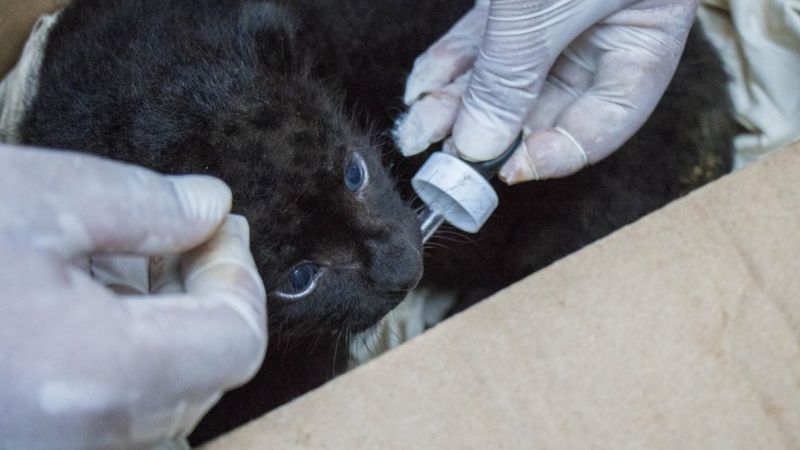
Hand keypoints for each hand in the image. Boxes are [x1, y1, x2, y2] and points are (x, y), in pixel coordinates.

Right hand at [0, 145, 266, 448]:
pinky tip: (90, 299)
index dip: (238, 275)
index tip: (217, 228)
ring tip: (132, 259)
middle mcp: (85, 440)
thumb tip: (209, 208)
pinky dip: (122, 358)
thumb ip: (142, 204)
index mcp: (103, 376)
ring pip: (159, 397)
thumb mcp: (34, 201)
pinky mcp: (30, 447)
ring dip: (165, 327)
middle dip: (206, 297)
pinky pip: (110, 412)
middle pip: (205, 376)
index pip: (237, 341)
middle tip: (188, 235)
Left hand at [395, 0, 696, 182]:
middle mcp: (603, 35)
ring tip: (417, 128)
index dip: (553, 154)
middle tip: (441, 158)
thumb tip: (478, 146)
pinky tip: (422, 89)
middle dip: (488, 132)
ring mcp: (558, 16)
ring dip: (458, 104)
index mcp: (644, 41)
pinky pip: (484, 43)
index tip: (505, 169)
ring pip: (507, 78)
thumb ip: (513, 76)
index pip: (603, 124)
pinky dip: (450, 64)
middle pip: (545, 106)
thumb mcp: (548, 7)